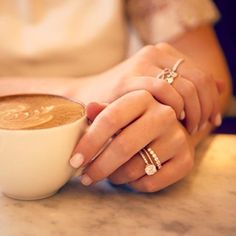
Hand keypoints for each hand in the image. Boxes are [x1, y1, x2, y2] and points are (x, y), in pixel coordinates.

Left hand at [70, 90, 193, 191]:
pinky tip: (131, 177)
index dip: (89, 142)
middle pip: (123, 146)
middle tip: (86, 177)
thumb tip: (90, 107)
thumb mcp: (119, 111)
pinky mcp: (186, 161)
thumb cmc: (135, 122)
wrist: (169, 131)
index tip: (75, 160)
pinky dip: (135, 184)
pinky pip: (151, 183)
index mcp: (143, 97)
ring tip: (110, 173)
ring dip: (116, 176)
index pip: (110, 119)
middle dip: (99, 167)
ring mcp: (177, 138)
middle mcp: (164, 115)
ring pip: (136, 168)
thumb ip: (103, 112)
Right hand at [101, 43, 221, 133]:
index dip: (212, 99)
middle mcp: (155, 53)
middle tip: (201, 128)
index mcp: (164, 53)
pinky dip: (174, 107)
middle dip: (205, 108)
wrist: (88, 96)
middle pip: (197, 81)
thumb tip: (224, 84)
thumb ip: (187, 84)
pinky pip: (162, 91)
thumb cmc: (126, 98)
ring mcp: (142, 64)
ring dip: (193, 111)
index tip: (211, 120)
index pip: (201, 76)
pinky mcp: (129, 78)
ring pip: (184, 87)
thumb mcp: (158, 88)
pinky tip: (174, 122)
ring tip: (190, 129)